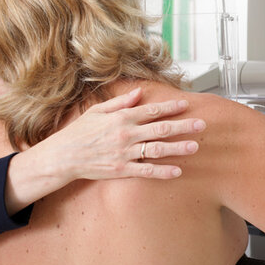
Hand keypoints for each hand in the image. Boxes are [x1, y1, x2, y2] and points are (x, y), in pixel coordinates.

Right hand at [40, 87, 205, 180]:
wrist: (63, 156)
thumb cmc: (79, 133)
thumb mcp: (97, 111)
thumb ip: (120, 102)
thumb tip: (139, 92)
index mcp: (121, 118)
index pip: (152, 110)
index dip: (171, 107)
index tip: (186, 105)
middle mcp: (126, 134)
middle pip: (161, 128)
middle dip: (183, 126)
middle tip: (201, 124)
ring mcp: (125, 153)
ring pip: (157, 149)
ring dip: (178, 148)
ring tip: (195, 146)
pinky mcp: (121, 169)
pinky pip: (146, 171)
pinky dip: (163, 171)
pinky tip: (177, 171)